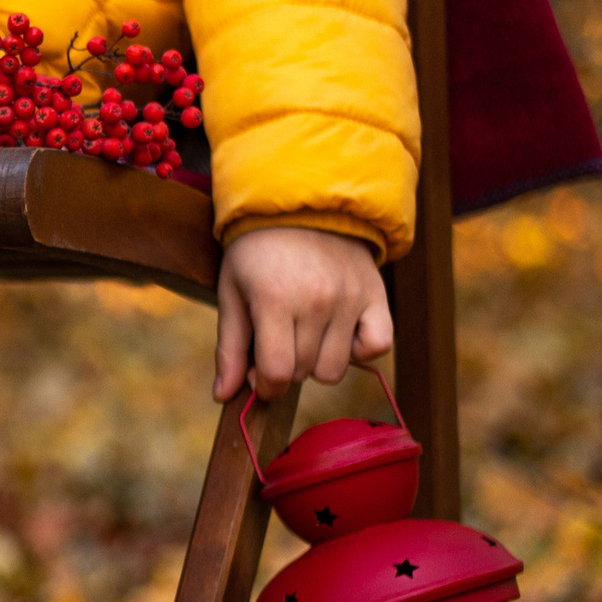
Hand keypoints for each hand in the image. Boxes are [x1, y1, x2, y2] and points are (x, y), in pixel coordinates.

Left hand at [213, 224, 393, 400]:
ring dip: (317, 362)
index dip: (264, 385)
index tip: (258, 374)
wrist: (302, 204)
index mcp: (275, 300)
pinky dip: (360, 349)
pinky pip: (378, 346)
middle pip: (304, 373)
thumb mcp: (232, 293)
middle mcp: (317, 302)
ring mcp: (350, 299)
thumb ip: (229, 347)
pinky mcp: (375, 295)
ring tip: (306, 334)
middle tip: (278, 340)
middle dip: (285, 368)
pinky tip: (340, 335)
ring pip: (335, 369)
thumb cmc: (257, 252)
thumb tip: (223, 396)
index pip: (277, 374)